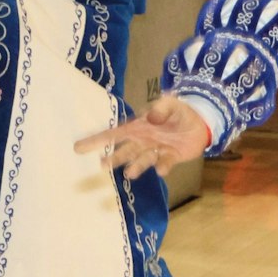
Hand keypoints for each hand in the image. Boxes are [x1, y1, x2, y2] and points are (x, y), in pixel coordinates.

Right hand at [75, 95, 209, 178]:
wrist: (200, 123)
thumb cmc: (178, 111)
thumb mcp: (171, 103)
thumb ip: (160, 108)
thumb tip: (149, 117)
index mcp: (137, 126)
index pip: (112, 134)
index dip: (95, 140)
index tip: (78, 148)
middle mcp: (142, 141)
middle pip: (124, 150)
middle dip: (113, 158)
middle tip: (102, 165)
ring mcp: (156, 150)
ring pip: (142, 159)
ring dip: (136, 166)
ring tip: (129, 173)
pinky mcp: (170, 157)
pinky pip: (164, 162)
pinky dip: (163, 166)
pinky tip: (161, 170)